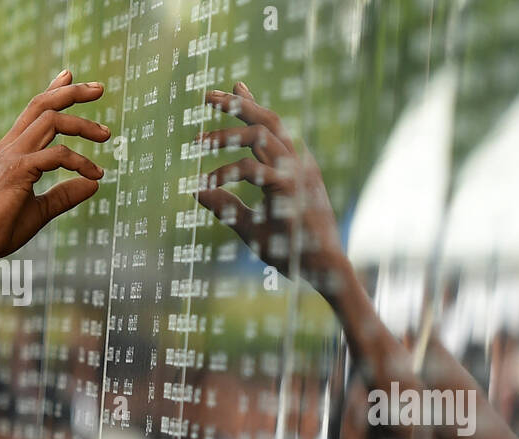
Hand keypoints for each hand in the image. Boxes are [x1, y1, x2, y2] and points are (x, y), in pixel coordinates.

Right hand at [0, 70, 108, 261]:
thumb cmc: (0, 229)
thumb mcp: (40, 210)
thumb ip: (65, 195)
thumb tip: (94, 185)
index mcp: (12, 151)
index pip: (34, 111)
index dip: (53, 91)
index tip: (71, 76)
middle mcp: (10, 147)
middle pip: (42, 105)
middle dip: (72, 92)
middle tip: (100, 88)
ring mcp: (12, 157)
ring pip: (51, 121)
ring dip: (83, 124)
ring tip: (107, 135)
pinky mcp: (18, 172)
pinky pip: (56, 156)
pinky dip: (80, 162)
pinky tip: (94, 175)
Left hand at [195, 82, 344, 286]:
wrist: (323, 270)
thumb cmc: (290, 251)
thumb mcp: (250, 225)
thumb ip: (226, 206)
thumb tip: (195, 192)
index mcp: (296, 166)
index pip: (273, 126)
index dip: (252, 104)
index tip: (233, 88)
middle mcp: (298, 164)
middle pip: (267, 119)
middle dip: (237, 104)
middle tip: (207, 96)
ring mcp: (296, 174)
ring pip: (258, 135)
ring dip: (226, 133)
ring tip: (199, 140)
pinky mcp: (289, 189)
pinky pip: (251, 169)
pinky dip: (225, 172)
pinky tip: (208, 182)